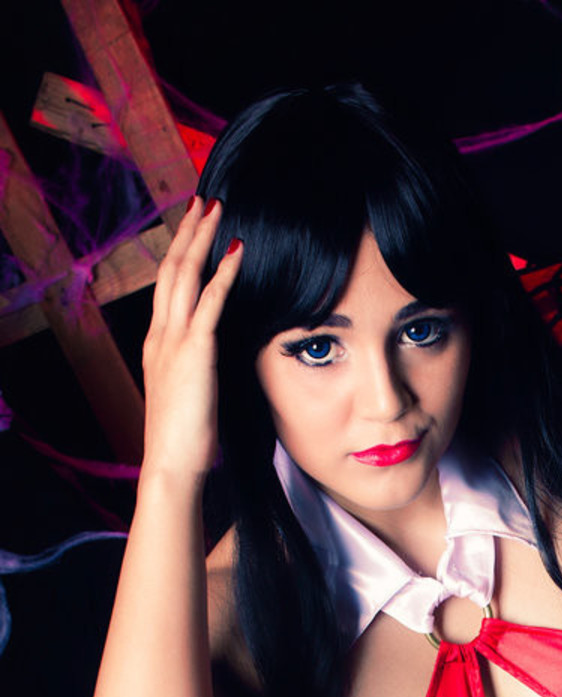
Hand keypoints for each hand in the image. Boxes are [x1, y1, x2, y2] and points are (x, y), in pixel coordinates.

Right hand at [140, 197, 242, 480]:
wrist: (171, 465)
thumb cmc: (185, 442)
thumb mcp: (191, 397)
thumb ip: (199, 372)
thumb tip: (216, 364)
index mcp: (157, 346)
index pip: (168, 288)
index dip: (180, 254)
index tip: (193, 228)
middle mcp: (160, 336)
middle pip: (171, 269)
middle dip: (187, 231)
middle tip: (202, 200)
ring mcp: (173, 342)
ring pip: (184, 274)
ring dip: (201, 237)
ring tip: (216, 207)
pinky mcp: (194, 352)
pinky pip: (210, 302)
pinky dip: (223, 272)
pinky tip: (238, 249)